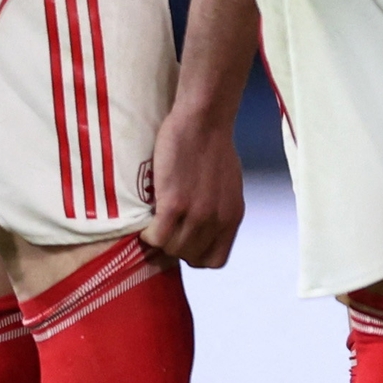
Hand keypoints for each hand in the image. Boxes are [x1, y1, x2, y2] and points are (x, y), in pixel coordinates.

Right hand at [144, 98, 247, 268]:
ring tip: (156, 223)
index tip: (185, 240)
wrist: (205, 121)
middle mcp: (218, 221)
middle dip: (176, 247)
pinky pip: (157, 237)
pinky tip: (148, 223)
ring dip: (161, 241)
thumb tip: (203, 229)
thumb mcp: (228, 188)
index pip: (215, 261)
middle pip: (190, 258)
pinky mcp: (174, 204)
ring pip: (173, 250)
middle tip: (165, 229)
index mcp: (233, 218)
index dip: (196, 254)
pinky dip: (150, 235)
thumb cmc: (214, 148)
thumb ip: (218, 211)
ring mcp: (197, 214)